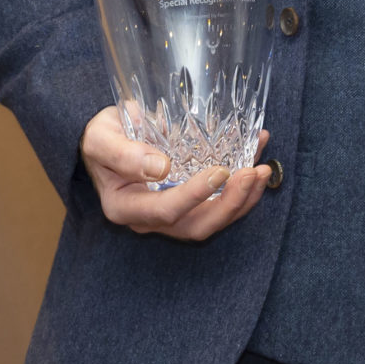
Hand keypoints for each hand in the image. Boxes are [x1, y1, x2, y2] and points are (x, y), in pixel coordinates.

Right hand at [80, 106, 273, 240]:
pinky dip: (242, 187)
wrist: (108, 139)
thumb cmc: (102, 138)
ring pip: (213, 220)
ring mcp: (172, 214)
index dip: (195, 195)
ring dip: (243, 199)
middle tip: (253, 173)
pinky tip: (257, 158)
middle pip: (196, 225)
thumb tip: (160, 167)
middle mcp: (150, 219)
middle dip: (230, 204)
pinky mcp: (189, 203)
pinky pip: (219, 202)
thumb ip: (123, 153)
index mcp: (125, 207)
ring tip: (263, 171)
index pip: (165, 211)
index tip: (220, 170)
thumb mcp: (101, 138)